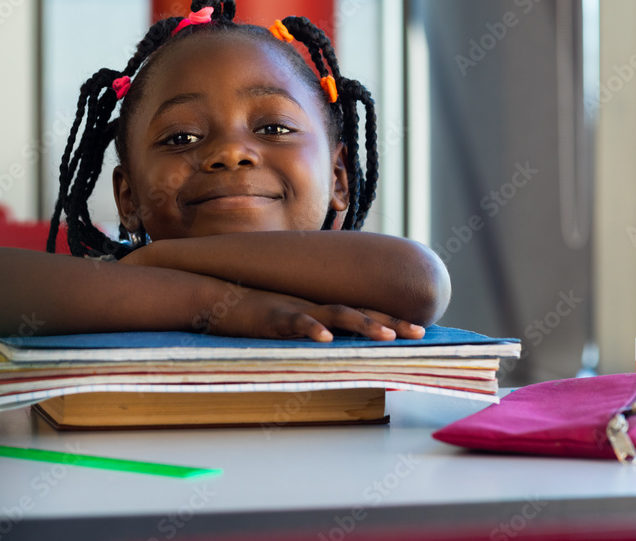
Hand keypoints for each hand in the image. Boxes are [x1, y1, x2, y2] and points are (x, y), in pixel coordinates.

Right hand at [198, 286, 425, 341]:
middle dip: (390, 322)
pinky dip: (311, 328)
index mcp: (319, 308)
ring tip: (385, 335)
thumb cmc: (252, 311)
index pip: (362, 312)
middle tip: (419, 332)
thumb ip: (310, 325)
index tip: (419, 329)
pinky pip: (295, 322)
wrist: (216, 295)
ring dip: (362, 324)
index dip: (390, 320)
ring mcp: (295, 309)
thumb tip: (333, 339)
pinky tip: (325, 338)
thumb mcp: (287, 318)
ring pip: (334, 314)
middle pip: (359, 312)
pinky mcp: (272, 316)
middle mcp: (314, 306)